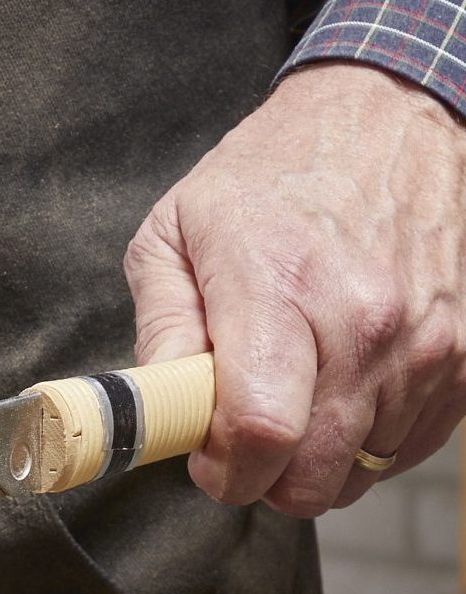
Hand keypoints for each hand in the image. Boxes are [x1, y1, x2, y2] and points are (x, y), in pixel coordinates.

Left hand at [125, 62, 465, 516]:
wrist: (387, 114)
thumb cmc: (271, 176)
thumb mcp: (174, 234)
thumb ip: (160, 332)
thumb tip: (158, 410)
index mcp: (281, 288)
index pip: (261, 433)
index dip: (224, 472)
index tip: (207, 457)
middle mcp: (365, 320)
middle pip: (312, 475)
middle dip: (265, 478)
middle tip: (245, 432)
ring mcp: (425, 340)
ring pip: (361, 473)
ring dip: (318, 460)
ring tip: (297, 395)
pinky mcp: (465, 354)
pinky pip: (408, 448)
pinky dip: (370, 442)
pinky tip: (343, 394)